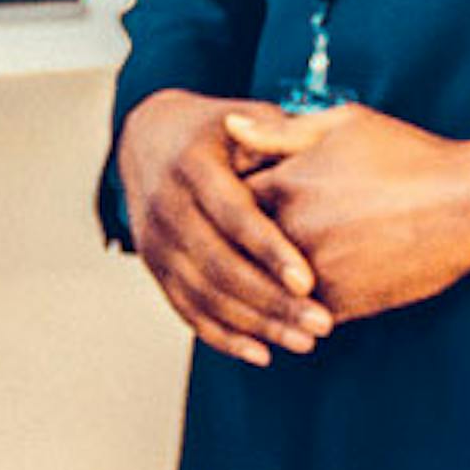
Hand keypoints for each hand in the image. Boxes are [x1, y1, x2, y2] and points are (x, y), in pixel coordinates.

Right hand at [113, 91, 331, 366]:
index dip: (269, 250)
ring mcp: (155, 241)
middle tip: (321, 323)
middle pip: (219, 265)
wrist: (148, 138)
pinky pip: (187, 310)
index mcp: (193, 166)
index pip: (232, 215)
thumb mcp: (244, 118)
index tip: (308, 281)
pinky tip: (262, 352)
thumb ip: (277, 134)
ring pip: (204, 295)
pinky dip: (223, 336)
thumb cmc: (215, 130)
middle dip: (272, 301)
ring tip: (304, 341)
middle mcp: (166, 205)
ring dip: (255, 325)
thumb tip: (314, 149)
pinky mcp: (154, 267)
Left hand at [239, 102, 469, 322]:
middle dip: (235, 247)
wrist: (467, 205)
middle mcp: (290, 231)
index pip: (225, 200)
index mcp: (284, 184)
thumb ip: (279, 130)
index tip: (227, 202)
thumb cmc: (407, 157)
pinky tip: (296, 302)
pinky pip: (298, 315)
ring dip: (260, 285)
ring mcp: (314, 273)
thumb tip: (229, 126)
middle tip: (228, 247)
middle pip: (238, 248)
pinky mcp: (341, 304)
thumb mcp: (342, 126)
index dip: (224, 201)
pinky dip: (292, 311)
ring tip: (262, 279)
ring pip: (265, 288)